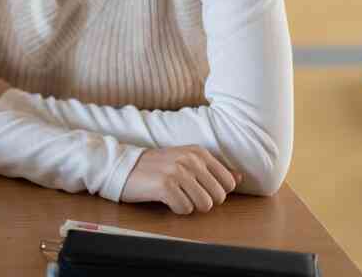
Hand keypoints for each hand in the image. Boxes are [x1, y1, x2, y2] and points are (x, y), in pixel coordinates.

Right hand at [120, 145, 242, 214]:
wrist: (123, 166)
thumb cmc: (156, 167)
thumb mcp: (186, 161)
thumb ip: (213, 169)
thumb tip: (239, 178)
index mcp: (198, 152)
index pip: (228, 183)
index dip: (214, 192)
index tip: (196, 187)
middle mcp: (190, 159)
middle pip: (218, 197)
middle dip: (202, 201)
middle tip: (183, 192)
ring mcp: (178, 171)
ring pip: (204, 205)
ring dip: (189, 205)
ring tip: (174, 195)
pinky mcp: (165, 185)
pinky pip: (184, 209)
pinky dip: (175, 208)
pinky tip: (164, 198)